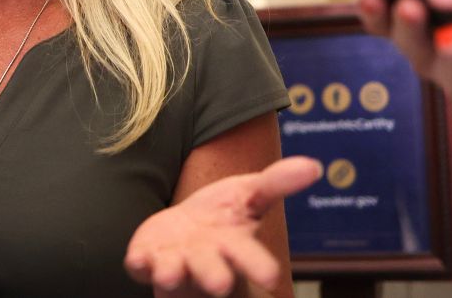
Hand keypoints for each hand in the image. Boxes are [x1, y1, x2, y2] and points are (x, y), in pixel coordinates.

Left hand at [124, 156, 321, 296]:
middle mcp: (205, 260)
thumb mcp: (249, 194)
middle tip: (218, 285)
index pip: (250, 258)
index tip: (271, 277)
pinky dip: (140, 264)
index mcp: (234, 246)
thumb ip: (277, 182)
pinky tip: (138, 259)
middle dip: (214, 277)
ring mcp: (175, 262)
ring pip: (174, 274)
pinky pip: (141, 266)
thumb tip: (314, 166)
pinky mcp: (147, 260)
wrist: (184, 228)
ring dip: (171, 274)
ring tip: (169, 276)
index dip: (260, 267)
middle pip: (211, 271)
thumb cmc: (223, 215)